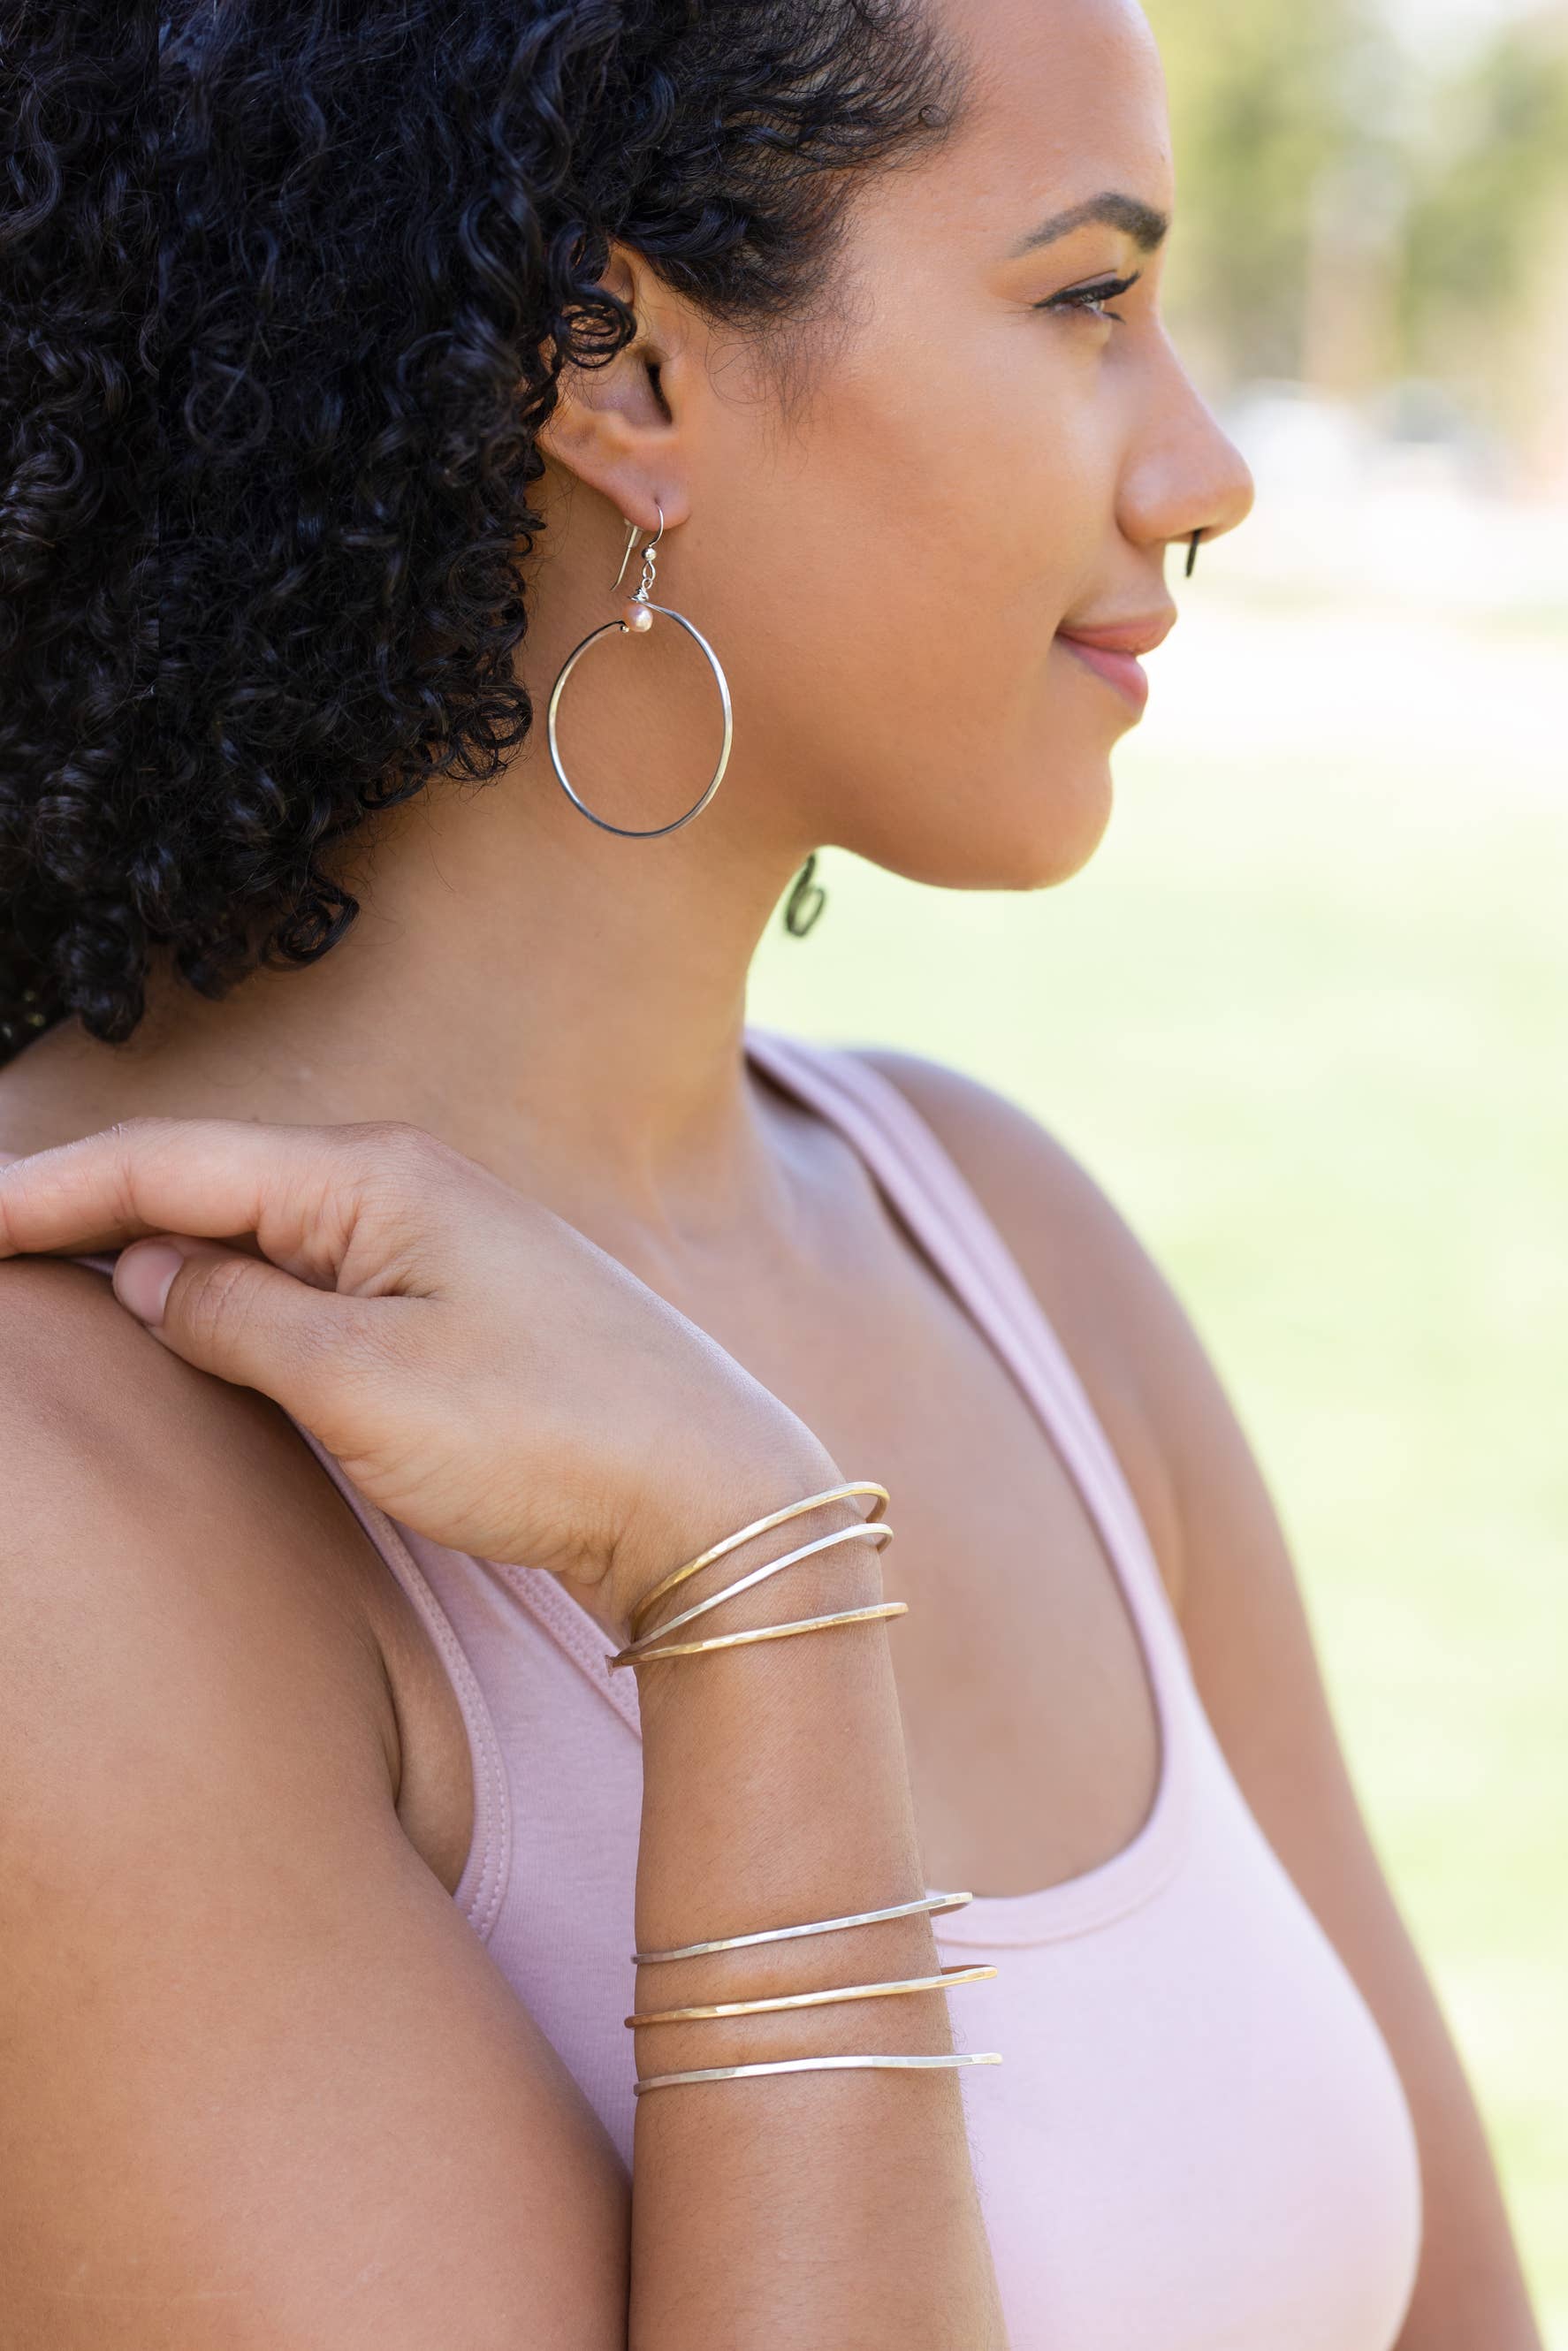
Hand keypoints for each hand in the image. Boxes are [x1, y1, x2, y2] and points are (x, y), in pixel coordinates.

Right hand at [0, 1117, 843, 1633]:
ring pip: (262, 1231)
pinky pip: (317, 1279)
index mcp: (374, 1179)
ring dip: (162, 1248)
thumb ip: (237, 1316)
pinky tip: (197, 1318)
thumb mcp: (362, 1384)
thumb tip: (148, 1269)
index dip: (50, 1187)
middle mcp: (407, 1188)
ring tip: (58, 1269)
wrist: (714, 1496)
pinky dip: (237, 1293)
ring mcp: (440, 1245)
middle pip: (209, 1182)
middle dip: (91, 1206)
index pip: (171, 1164)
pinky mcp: (464, 1308)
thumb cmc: (548, 1435)